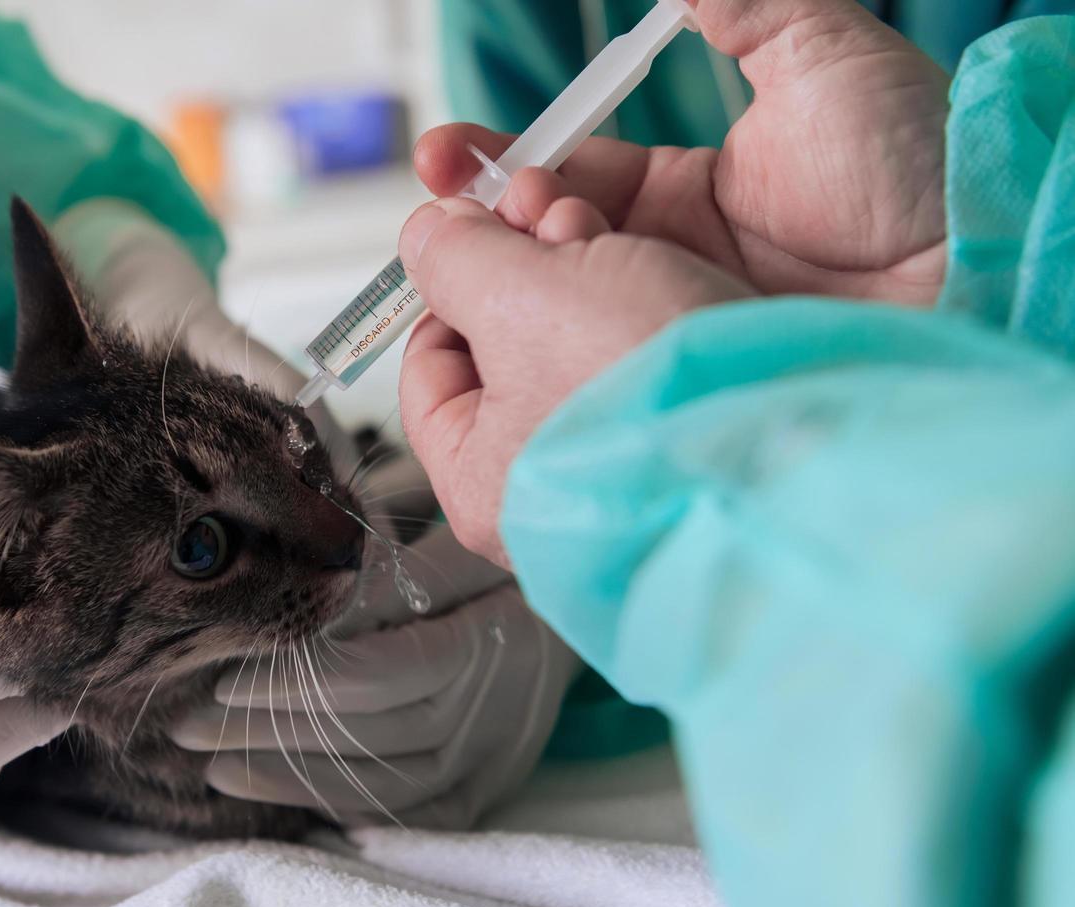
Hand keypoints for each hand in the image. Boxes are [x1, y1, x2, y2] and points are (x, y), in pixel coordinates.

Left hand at [173, 524, 582, 828]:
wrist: (579, 606)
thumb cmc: (498, 556)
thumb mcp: (453, 536)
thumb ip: (387, 560)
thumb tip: (308, 564)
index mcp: (490, 630)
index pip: (380, 672)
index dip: (297, 680)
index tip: (225, 673)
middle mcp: (500, 703)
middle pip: (371, 732)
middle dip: (270, 732)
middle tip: (190, 723)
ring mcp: (499, 751)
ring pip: (386, 783)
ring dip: (293, 778)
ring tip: (215, 765)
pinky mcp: (493, 781)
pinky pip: (415, 812)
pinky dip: (349, 805)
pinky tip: (288, 792)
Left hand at [397, 188, 754, 564]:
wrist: (804, 421)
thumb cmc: (644, 384)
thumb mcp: (516, 301)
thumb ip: (454, 260)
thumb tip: (424, 235)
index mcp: (480, 483)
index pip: (430, 368)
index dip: (447, 282)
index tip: (469, 228)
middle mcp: (544, 481)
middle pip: (505, 337)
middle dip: (522, 254)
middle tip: (538, 204)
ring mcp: (620, 452)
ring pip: (573, 323)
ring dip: (579, 249)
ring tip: (595, 219)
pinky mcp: (685, 415)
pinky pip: (638, 334)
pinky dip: (636, 278)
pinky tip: (648, 246)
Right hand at [414, 0, 950, 304]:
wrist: (967, 267)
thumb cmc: (911, 162)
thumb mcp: (821, 57)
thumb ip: (744, 10)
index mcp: (688, 188)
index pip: (566, 172)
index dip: (501, 162)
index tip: (450, 155)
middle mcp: (668, 259)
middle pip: (545, 242)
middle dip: (483, 218)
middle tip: (448, 200)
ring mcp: (668, 318)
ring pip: (559, 299)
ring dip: (511, 268)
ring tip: (486, 242)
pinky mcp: (676, 361)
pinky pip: (595, 346)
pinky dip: (548, 329)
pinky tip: (518, 307)